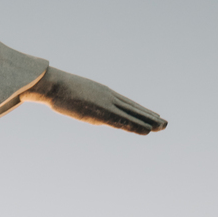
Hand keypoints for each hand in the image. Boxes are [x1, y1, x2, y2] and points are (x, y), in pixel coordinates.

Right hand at [22, 66, 165, 134]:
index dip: (138, 110)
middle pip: (133, 108)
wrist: (53, 85)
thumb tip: (70, 102)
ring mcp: (107, 104)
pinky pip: (124, 121)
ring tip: (163, 126)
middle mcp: (109, 97)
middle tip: (164, 122)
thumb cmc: (56, 89)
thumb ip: (76, 99)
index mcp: (102, 93)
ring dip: (148, 121)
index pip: (125, 103)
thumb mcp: (69, 94)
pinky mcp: (103, 112)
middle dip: (149, 116)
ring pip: (133, 114)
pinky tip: (147, 131)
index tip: (150, 115)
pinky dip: (136, 126)